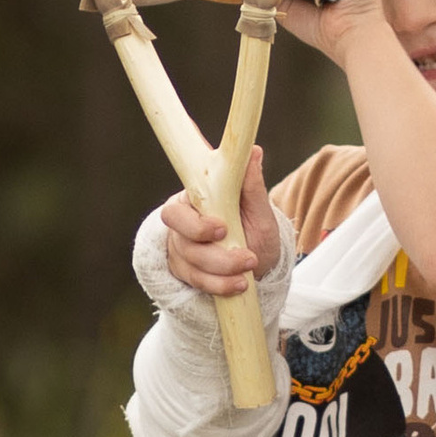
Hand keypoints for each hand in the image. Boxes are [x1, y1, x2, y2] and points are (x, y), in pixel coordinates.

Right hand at [159, 146, 280, 299]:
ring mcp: (181, 251)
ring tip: (250, 268)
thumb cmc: (255, 228)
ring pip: (192, 263)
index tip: (222, 229)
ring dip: (224, 270)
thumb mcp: (258, 209)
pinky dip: (220, 285)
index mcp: (193, 202)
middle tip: (244, 255)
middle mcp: (181, 225)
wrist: (257, 261)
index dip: (195, 223)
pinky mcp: (186, 273)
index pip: (176, 210)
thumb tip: (254, 151)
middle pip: (180, 239)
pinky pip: (197, 282)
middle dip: (210, 252)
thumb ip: (251, 184)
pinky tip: (239, 284)